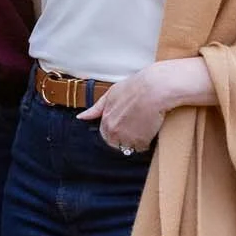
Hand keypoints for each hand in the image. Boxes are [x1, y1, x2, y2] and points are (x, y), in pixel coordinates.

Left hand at [79, 56, 214, 151]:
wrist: (155, 89)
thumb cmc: (135, 88)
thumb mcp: (110, 94)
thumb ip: (96, 108)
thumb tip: (81, 117)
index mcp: (106, 121)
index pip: (106, 135)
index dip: (116, 130)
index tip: (125, 124)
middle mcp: (114, 131)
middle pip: (116, 143)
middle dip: (124, 138)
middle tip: (135, 125)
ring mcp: (127, 138)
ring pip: (129, 147)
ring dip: (135, 141)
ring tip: (143, 126)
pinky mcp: (142, 142)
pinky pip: (142, 148)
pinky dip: (146, 142)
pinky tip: (150, 129)